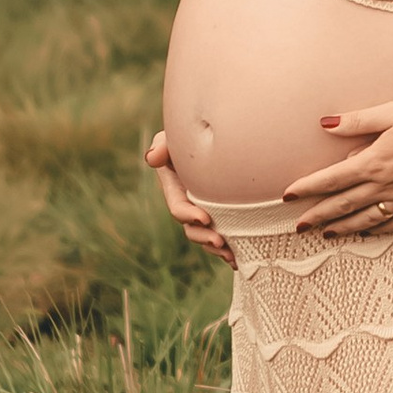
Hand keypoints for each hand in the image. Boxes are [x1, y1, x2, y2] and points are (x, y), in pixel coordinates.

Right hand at [145, 129, 231, 265]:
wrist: (215, 137)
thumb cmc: (188, 135)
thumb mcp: (172, 136)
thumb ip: (162, 144)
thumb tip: (152, 158)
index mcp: (175, 188)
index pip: (178, 206)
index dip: (188, 215)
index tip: (205, 218)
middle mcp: (188, 203)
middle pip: (192, 228)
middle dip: (204, 237)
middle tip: (221, 242)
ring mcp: (204, 209)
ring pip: (206, 236)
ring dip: (217, 248)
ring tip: (233, 255)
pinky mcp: (221, 213)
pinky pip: (223, 234)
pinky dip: (230, 247)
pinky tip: (241, 257)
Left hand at [282, 75, 392, 235]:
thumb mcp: (391, 113)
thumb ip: (357, 122)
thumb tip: (326, 124)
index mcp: (374, 162)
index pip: (331, 179)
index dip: (307, 188)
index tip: (288, 195)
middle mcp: (385, 186)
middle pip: (343, 205)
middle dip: (317, 215)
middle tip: (298, 225)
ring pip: (365, 219)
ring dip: (342, 227)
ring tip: (326, 233)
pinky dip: (376, 230)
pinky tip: (366, 232)